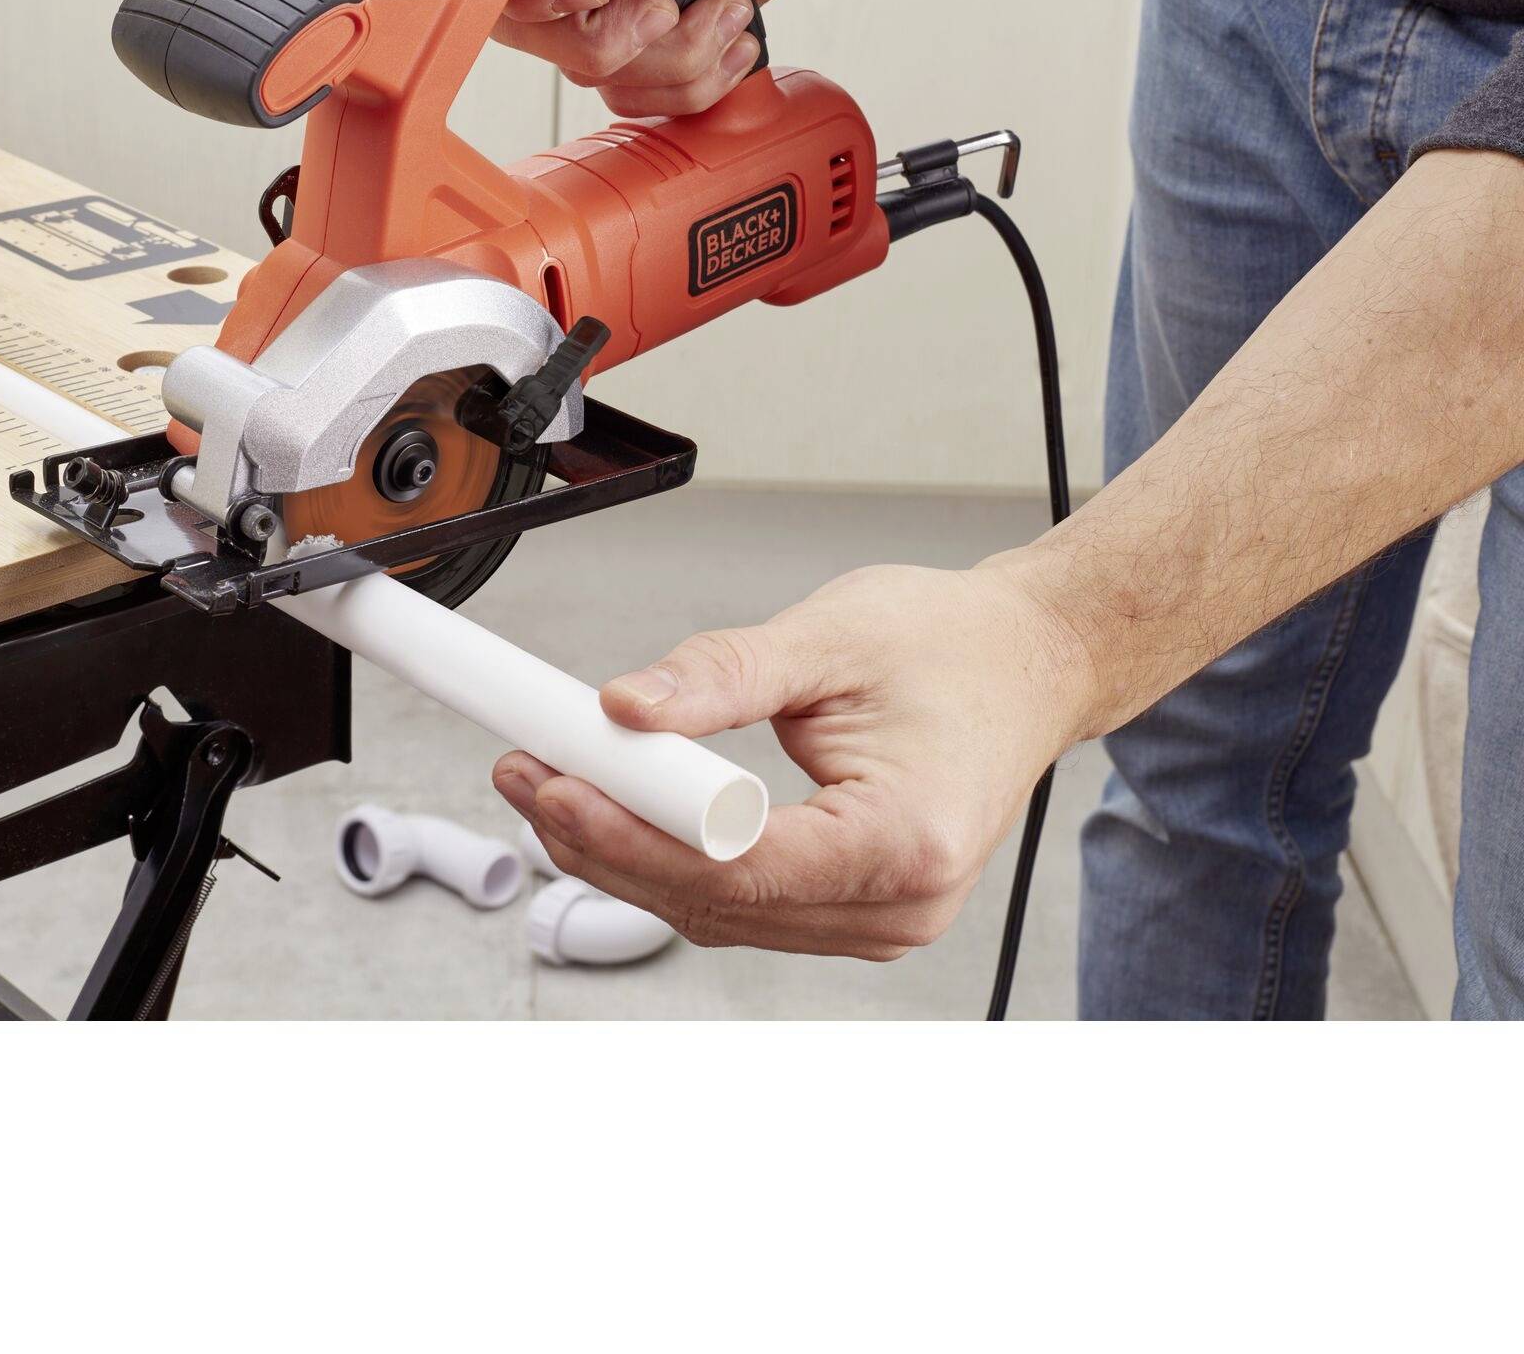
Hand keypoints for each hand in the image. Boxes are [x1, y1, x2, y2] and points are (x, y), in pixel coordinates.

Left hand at [491, 563, 1100, 957]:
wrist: (1029, 663)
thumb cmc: (954, 647)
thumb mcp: (832, 636)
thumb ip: (723, 675)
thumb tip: (626, 708)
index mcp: (905, 839)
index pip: (734, 864)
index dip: (628, 831)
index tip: (553, 779)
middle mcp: (898, 904)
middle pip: (714, 902)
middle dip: (604, 841)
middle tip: (526, 774)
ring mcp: (879, 919)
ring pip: (718, 912)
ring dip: (627, 853)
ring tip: (552, 783)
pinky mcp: (855, 907)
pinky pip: (743, 902)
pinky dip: (673, 860)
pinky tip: (620, 812)